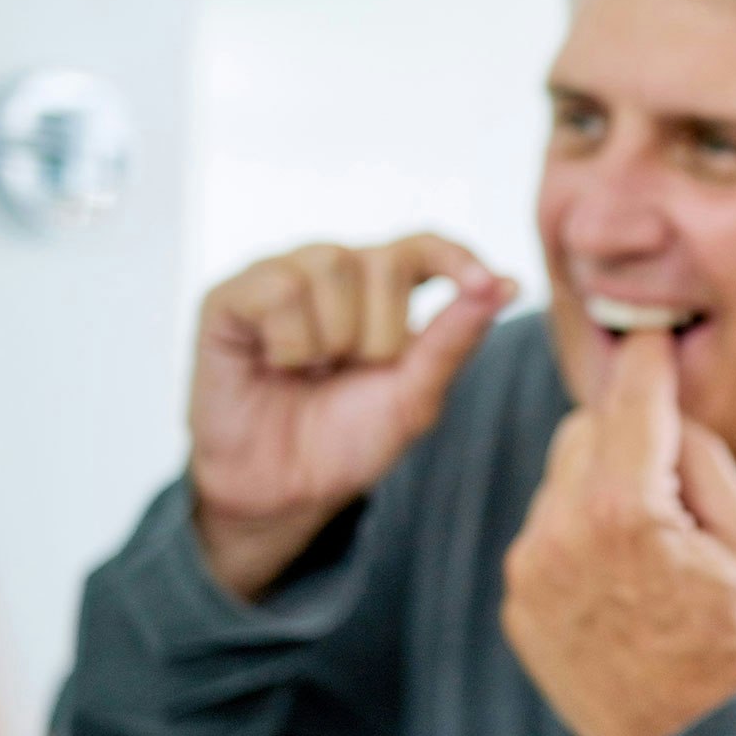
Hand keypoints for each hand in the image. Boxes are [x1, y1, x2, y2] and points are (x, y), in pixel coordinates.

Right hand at [189, 233, 516, 598]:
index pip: (425, 246)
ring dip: (334, 339)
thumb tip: (507, 283)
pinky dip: (289, 341)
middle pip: (382, 260)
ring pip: (329, 265)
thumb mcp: (415, 394)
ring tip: (312, 371)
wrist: (286, 489)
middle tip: (350, 372)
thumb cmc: (348, 437)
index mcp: (383, 290)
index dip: (455, 257)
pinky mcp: (229, 298)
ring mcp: (279, 278)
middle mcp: (333, 271)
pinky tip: (276, 364)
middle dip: (381, 334)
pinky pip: (277, 288)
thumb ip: (455, 337)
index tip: (483, 283)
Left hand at [500, 330, 735, 735]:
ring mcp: (530, 569)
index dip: (645, 357)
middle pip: (585, 428)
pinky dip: (578, 531)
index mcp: (628, 508)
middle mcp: (562, 529)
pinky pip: (545, 532)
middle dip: (626, 432)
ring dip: (600, 482)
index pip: (632, 398)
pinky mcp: (517, 601)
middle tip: (669, 464)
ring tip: (650, 537)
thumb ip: (706, 458)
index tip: (649, 331)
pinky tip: (621, 574)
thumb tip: (668, 413)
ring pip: (559, 478)